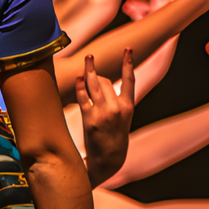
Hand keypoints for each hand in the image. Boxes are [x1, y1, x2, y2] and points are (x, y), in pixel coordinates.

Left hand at [76, 50, 134, 183]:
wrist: (108, 160)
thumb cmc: (114, 137)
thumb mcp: (123, 119)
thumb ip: (117, 101)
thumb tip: (103, 81)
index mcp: (128, 107)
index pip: (130, 80)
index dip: (128, 63)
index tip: (128, 49)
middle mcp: (117, 108)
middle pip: (106, 80)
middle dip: (98, 76)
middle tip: (92, 72)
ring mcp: (103, 113)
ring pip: (94, 84)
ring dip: (89, 71)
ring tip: (87, 60)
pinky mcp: (89, 119)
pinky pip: (83, 96)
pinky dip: (80, 86)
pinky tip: (78, 79)